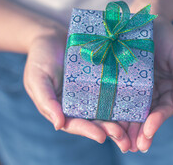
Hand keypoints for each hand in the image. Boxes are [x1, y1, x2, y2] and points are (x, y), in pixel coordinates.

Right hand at [22, 23, 130, 151]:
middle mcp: (78, 103)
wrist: (50, 35)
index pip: (75, 124)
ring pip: (106, 108)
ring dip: (118, 119)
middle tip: (122, 135)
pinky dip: (122, 97)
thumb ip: (46, 101)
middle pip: (94, 120)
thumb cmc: (40, 58)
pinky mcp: (100, 79)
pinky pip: (111, 89)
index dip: (88, 131)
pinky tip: (134, 102)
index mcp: (61, 108)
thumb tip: (58, 125)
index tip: (101, 137)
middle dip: (108, 129)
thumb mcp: (37, 79)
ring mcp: (90, 91)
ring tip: (131, 125)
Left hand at [126, 16, 172, 151]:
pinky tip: (106, 123)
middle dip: (141, 133)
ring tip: (120, 142)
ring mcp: (135, 87)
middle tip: (134, 147)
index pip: (163, 110)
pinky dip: (113, 112)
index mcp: (166, 88)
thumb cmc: (165, 35)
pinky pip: (116, 98)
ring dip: (126, 129)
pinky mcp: (120, 81)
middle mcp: (150, 91)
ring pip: (131, 112)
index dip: (157, 123)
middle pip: (146, 116)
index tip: (148, 133)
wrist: (143, 17)